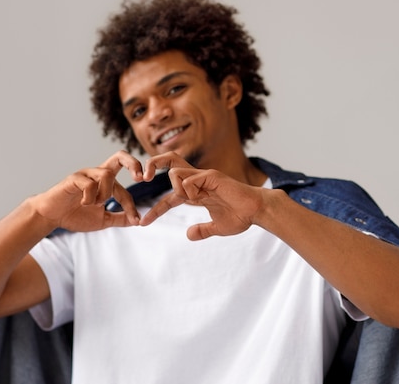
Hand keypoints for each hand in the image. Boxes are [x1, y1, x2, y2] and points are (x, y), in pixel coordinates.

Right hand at [34, 151, 143, 231]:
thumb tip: (138, 221)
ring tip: (96, 204)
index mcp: (106, 182)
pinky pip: (89, 183)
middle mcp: (98, 174)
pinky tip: (84, 204)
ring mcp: (86, 174)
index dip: (132, 206)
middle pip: (120, 156)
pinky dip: (90, 196)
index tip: (136, 220)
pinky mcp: (74, 178)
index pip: (126, 190)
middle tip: (140, 178)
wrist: (52, 217)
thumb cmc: (76, 215)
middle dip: (134, 164)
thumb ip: (119, 219)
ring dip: (106, 193)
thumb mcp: (102, 220)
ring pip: (107, 174)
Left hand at [140, 155, 264, 239]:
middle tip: (142, 178)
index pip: (169, 197)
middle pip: (169, 164)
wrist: (257, 211)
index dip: (155, 210)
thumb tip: (189, 235)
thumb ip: (202, 230)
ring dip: (176, 189)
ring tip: (191, 201)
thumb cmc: (240, 217)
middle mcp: (198, 180)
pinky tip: (200, 198)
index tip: (142, 224)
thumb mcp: (217, 228)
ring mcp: (204, 177)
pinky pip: (188, 180)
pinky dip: (188, 190)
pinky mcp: (212, 176)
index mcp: (196, 192)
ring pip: (175, 173)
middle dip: (152, 165)